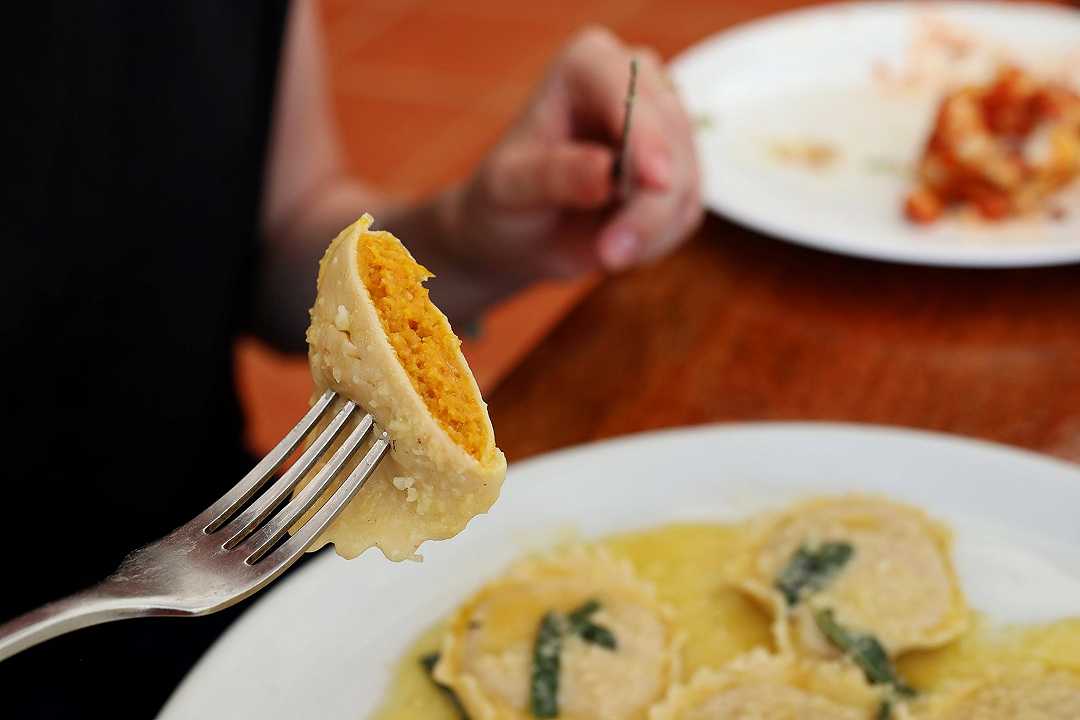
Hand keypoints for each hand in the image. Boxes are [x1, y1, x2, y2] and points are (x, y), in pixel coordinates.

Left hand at [441, 27, 702, 280]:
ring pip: (686, 180)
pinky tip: (616, 245)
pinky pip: (686, 211)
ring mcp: (666, 126)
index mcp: (588, 63)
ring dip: (651, 230)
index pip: (630, 92)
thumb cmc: (505, 199)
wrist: (519, 234)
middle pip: (671, 139)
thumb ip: (554, 176)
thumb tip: (607, 173)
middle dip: (650, 204)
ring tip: (605, 255)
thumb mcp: (509, 188)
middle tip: (611, 255)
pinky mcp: (681, 171)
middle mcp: (638, 81)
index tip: (656, 181)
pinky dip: (655, 240)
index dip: (647, 137)